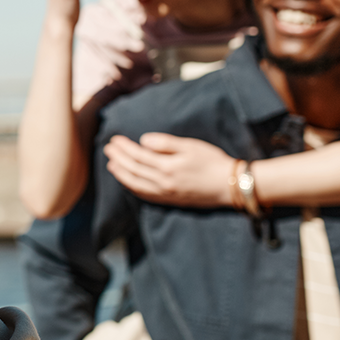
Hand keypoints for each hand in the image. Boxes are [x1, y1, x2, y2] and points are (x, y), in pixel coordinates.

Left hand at [105, 133, 235, 206]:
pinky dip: (133, 188)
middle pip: (133, 169)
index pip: (138, 155)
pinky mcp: (171, 200)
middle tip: (108, 148)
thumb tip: (143, 141)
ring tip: (111, 164)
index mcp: (167, 167)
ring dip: (121, 174)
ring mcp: (166, 194)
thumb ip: (165, 143)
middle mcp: (163, 182)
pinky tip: (128, 182)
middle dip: (118, 158)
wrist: (230, 185)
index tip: (114, 139)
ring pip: (136, 184)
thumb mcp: (190, 146)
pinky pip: (145, 196)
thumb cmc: (212, 161)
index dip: (124, 147)